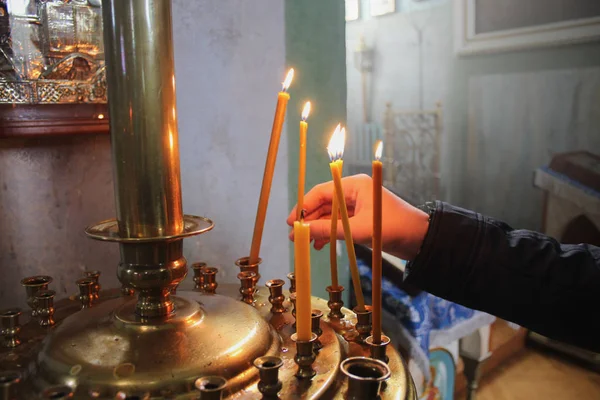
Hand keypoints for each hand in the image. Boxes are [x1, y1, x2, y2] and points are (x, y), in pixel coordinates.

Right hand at [287, 174, 429, 260]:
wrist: (419, 239)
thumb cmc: (392, 228)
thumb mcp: (357, 230)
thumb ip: (328, 231)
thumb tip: (302, 232)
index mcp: (354, 185)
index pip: (321, 191)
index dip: (304, 206)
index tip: (291, 222)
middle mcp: (353, 192)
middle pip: (323, 203)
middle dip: (309, 219)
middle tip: (294, 236)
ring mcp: (357, 205)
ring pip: (330, 215)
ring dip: (317, 228)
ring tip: (305, 243)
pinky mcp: (361, 218)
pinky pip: (339, 223)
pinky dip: (329, 233)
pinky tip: (320, 245)